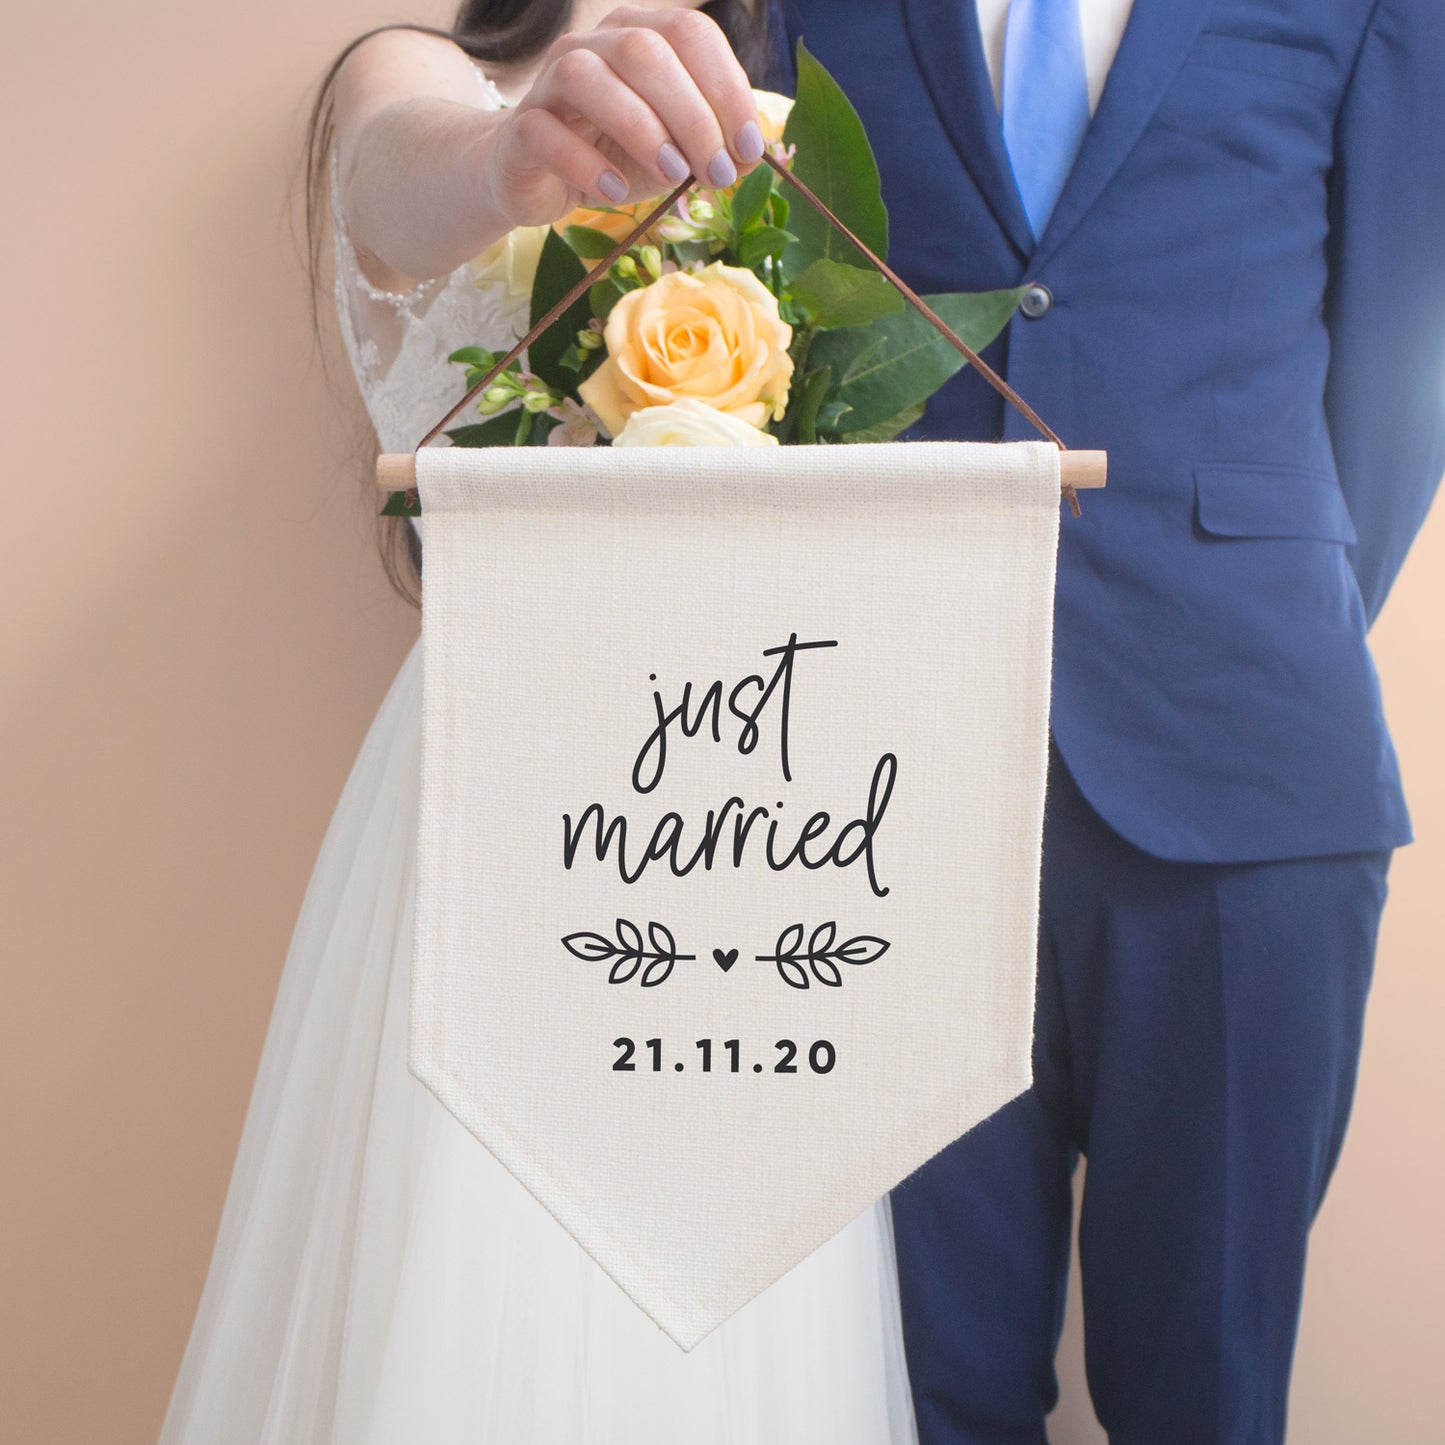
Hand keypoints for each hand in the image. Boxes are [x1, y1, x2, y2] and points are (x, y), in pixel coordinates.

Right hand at [482, 5, 765, 228]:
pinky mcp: (520, 128)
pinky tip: (612, 192)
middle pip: (645, 52)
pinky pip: (545, 133)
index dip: (727, 87)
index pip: (691, 33)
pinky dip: (584, 164)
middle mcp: (593, 46)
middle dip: (692, 116)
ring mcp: (550, 82)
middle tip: (717, 174)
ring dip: (640, 128)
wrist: (539, 178)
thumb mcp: (674, 153)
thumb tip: (750, 157)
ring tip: (672, 175)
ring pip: (588, 78)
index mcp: (639, 35)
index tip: (749, 148)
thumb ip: (712, 148)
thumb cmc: (613, 156)